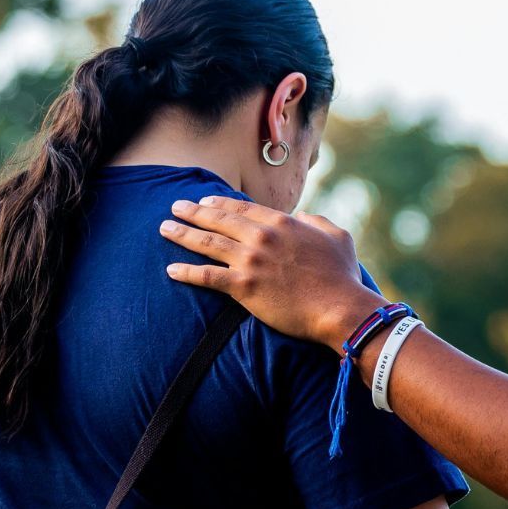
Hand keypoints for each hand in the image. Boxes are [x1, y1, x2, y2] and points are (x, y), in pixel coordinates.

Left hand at [160, 198, 384, 352]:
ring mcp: (250, 261)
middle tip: (175, 207)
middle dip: (193, 213)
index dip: (219, 204)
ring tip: (165, 229)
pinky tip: (171, 270)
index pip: (242, 209)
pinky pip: (208, 277)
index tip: (204, 201)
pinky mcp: (243, 287)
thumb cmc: (342, 275)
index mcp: (282, 223)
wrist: (339, 307)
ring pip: (207, 244)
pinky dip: (187, 272)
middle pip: (219, 221)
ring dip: (183, 235)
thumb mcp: (337, 236)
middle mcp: (261, 238)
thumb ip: (318, 221)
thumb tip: (304, 216)